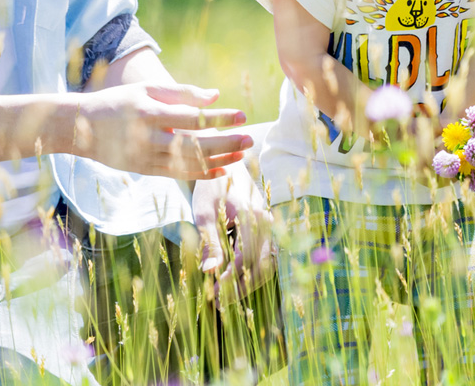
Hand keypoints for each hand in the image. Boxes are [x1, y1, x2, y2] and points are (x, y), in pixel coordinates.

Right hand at [70, 82, 249, 178]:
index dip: (219, 118)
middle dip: (225, 143)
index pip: (192, 118)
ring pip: (189, 164)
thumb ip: (182, 92)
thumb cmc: (118, 102)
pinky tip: (223, 170)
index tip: (242, 115)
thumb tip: (216, 95)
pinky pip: (178, 175)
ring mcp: (146, 158)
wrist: (80, 128)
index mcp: (150, 114)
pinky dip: (202, 174)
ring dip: (219, 160)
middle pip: (195, 145)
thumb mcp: (147, 89)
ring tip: (243, 155)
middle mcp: (148, 139)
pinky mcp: (145, 170)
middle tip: (250, 138)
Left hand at [193, 162, 274, 300]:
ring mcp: (270, 228)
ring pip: (267, 265)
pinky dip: (251, 275)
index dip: (231, 277)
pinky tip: (234, 285)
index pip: (246, 255)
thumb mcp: (205, 214)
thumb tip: (209, 272)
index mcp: (253, 216)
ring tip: (225, 299)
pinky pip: (264, 259)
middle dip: (242, 287)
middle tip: (219, 303)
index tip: (213, 294)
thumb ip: (210, 243)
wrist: (224, 171)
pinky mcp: (266, 233)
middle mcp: (267, 223)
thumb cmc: (211, 190)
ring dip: (249, 284)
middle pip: (262, 264)